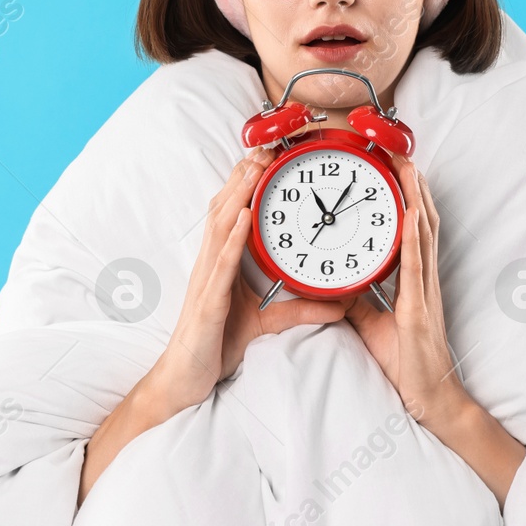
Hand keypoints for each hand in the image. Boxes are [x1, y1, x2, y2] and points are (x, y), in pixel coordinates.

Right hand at [148, 144, 354, 412]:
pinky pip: (221, 264)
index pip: (232, 212)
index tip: (266, 155)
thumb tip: (340, 305)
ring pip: (221, 226)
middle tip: (264, 145)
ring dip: (238, 193)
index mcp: (221, 263)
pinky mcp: (207, 302)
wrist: (185, 381)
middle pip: (225, 208)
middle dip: (243, 175)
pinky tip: (245, 216)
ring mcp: (206, 280)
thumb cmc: (215, 345)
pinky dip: (234, 237)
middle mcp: (211, 264)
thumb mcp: (266, 322)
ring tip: (256, 165)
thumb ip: (300, 309)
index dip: (246, 182)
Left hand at [345, 154, 472, 426]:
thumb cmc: (407, 364)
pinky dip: (413, 238)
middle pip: (421, 222)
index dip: (407, 199)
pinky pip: (415, 267)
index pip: (412, 231)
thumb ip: (357, 301)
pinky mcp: (419, 309)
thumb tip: (335, 283)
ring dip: (416, 199)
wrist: (431, 399)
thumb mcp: (372, 325)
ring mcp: (424, 292)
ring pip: (423, 235)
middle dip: (413, 187)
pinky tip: (410, 215)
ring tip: (408, 169)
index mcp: (413, 282)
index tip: (397, 172)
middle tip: (403, 155)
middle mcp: (423, 280)